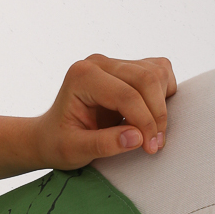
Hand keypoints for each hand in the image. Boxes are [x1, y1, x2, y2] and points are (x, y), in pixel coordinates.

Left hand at [34, 53, 177, 168]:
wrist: (50, 134)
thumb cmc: (59, 142)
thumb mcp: (74, 150)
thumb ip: (103, 145)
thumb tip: (137, 137)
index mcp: (82, 76)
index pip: (126, 95)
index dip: (144, 122)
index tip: (150, 147)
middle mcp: (99, 63)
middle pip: (147, 79)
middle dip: (157, 114)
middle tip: (155, 144)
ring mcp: (114, 63)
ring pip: (157, 73)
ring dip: (162, 104)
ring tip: (151, 133)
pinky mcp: (128, 67)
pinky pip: (160, 71)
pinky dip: (164, 93)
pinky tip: (150, 114)